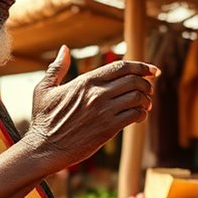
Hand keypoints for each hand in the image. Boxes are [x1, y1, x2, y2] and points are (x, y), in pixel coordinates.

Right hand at [26, 46, 158, 171]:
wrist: (45, 149)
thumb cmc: (43, 120)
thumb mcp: (44, 89)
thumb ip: (57, 68)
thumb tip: (64, 49)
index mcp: (85, 82)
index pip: (121, 67)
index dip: (141, 66)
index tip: (153, 69)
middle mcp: (97, 94)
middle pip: (134, 80)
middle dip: (146, 83)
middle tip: (148, 89)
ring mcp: (104, 111)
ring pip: (138, 97)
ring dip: (146, 100)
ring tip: (145, 104)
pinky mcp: (109, 128)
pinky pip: (135, 115)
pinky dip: (141, 114)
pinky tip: (138, 116)